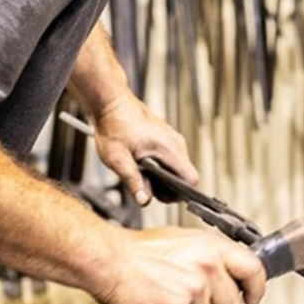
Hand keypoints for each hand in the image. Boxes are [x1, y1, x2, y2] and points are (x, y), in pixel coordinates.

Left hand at [90, 91, 198, 205]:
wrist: (111, 104)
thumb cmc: (113, 125)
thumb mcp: (117, 158)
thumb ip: (133, 181)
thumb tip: (144, 200)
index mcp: (169, 148)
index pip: (192, 179)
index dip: (179, 193)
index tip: (161, 196)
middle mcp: (176, 144)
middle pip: (185, 177)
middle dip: (167, 187)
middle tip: (144, 185)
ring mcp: (174, 141)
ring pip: (178, 169)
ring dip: (163, 178)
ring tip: (141, 172)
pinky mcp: (168, 140)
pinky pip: (173, 161)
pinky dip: (162, 168)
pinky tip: (143, 164)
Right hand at [97, 226, 266, 303]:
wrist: (110, 261)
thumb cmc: (138, 251)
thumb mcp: (185, 241)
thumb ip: (211, 257)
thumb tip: (227, 273)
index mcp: (213, 246)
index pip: (254, 270)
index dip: (256, 289)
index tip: (251, 298)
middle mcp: (209, 266)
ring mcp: (195, 290)